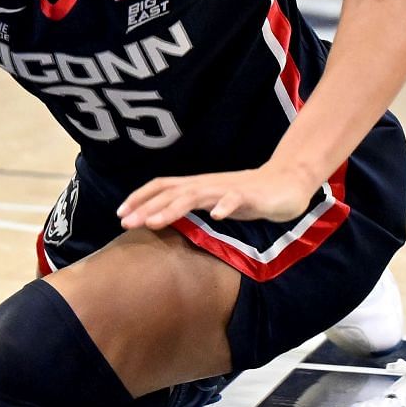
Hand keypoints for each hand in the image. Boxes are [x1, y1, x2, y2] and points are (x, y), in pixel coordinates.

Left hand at [118, 165, 320, 227]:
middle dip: (146, 207)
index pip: (161, 187)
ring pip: (195, 196)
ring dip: (172, 208)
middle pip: (171, 193)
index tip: (119, 213)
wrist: (285, 184)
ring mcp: (226, 189)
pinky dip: (225, 206)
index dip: (139, 198)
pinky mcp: (249, 195)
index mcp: (196, 186)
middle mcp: (206, 185)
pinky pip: (235, 199)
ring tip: (153, 221)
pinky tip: (217, 216)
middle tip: (124, 222)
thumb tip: (161, 218)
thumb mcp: (213, 201)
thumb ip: (191, 207)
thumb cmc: (247, 196)